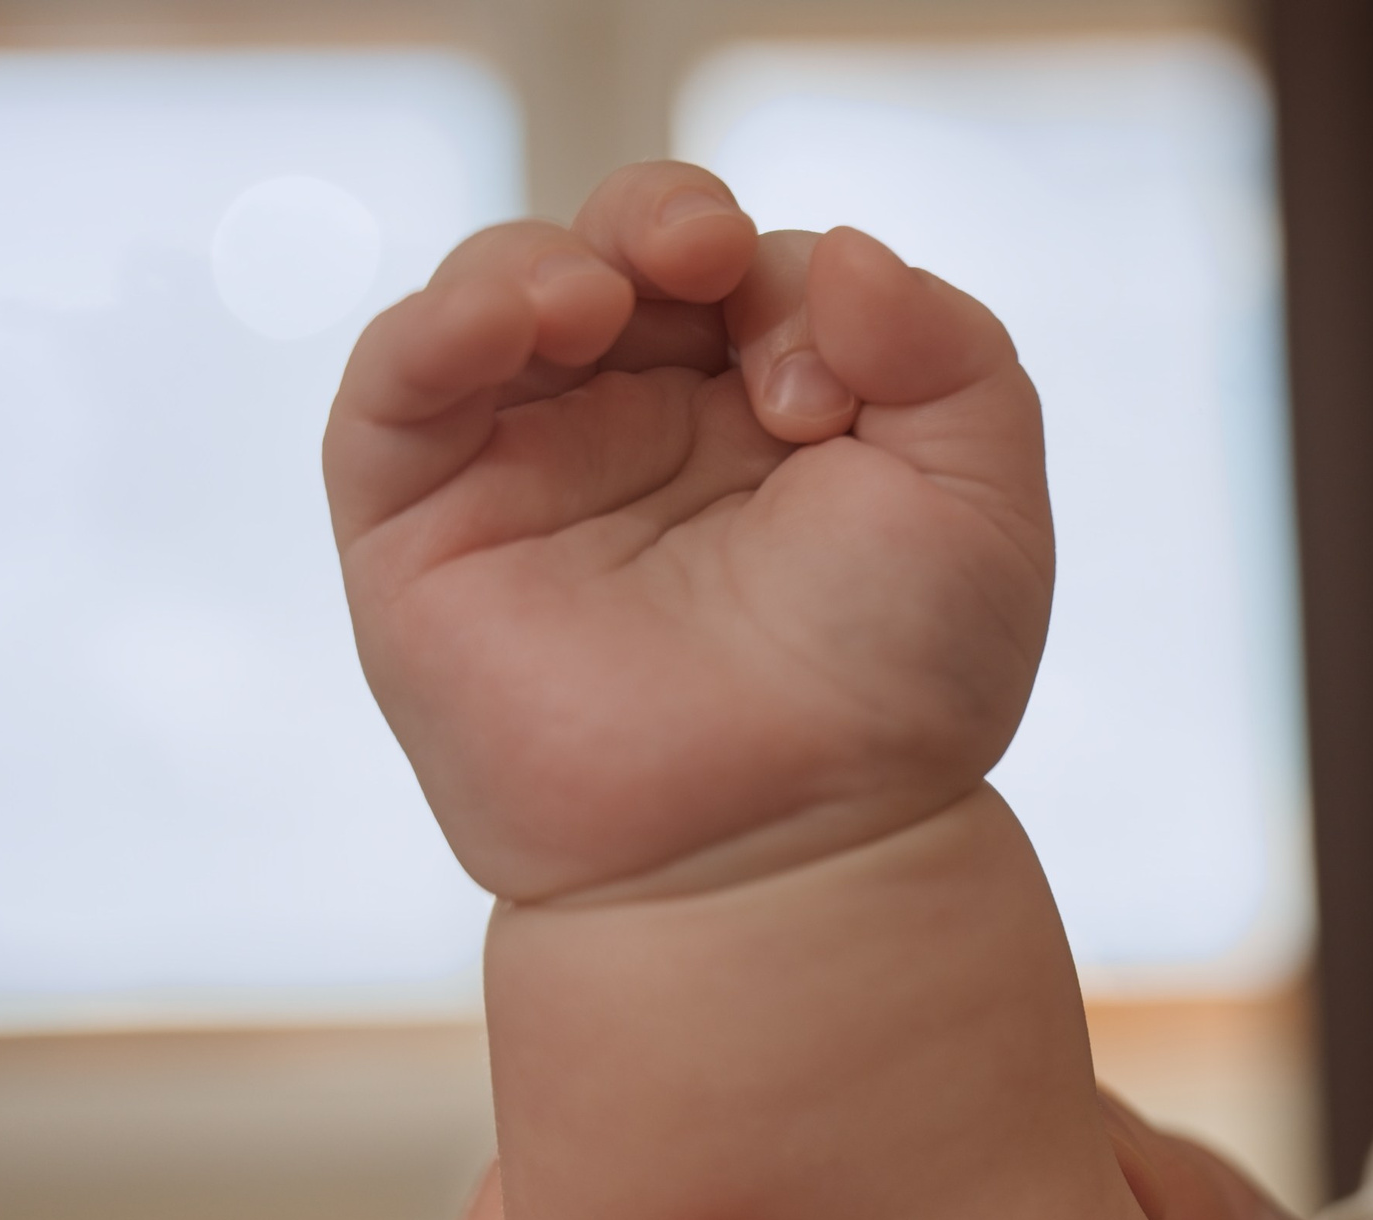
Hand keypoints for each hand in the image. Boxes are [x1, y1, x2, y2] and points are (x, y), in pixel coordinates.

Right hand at [326, 160, 1054, 901]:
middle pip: (620, 253)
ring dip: (546, 258)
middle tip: (703, 257)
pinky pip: (393, 391)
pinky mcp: (422, 532)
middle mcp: (649, 435)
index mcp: (776, 420)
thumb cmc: (893, 691)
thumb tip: (838, 250)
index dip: (782, 285)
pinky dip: (438, 324)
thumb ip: (947, 346)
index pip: (752, 273)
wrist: (788, 847)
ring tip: (603, 300)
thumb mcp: (979, 498)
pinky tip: (515, 316)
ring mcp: (530, 476)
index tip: (827, 401)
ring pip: (501, 295)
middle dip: (659, 217)